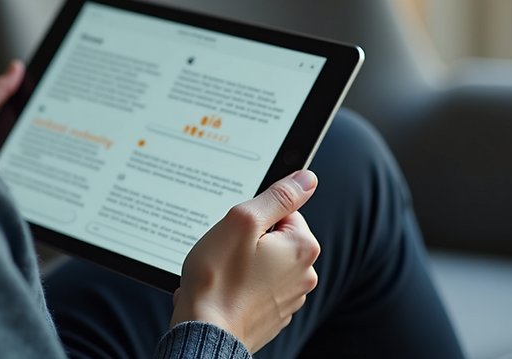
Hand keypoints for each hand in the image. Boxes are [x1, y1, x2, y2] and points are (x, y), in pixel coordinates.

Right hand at [170, 170, 319, 352]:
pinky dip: (238, 287)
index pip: (282, 211)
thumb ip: (278, 196)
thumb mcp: (242, 222)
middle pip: (273, 237)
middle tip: (224, 254)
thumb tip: (307, 178)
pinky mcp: (272, 315)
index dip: (252, 218)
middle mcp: (304, 274)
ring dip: (241, 264)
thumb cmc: (218, 279)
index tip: (236, 233)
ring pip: (263, 263)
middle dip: (246, 241)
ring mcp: (289, 298)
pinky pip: (255, 288)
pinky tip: (221, 292)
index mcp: (302, 247)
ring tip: (220, 275)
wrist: (204, 334)